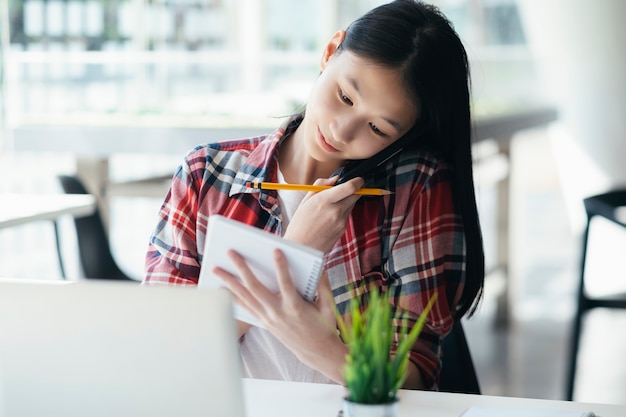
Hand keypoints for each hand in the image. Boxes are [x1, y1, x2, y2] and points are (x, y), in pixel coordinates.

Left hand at [212, 248, 347, 382]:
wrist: (316, 351)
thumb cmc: (324, 326)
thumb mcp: (328, 305)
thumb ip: (322, 283)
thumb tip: (319, 264)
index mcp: (295, 307)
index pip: (286, 283)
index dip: (281, 267)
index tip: (276, 250)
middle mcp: (278, 313)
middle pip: (255, 288)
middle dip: (242, 268)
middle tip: (231, 252)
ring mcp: (268, 319)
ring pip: (244, 297)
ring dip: (229, 282)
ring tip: (217, 268)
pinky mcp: (264, 323)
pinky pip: (244, 308)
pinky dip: (232, 298)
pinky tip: (221, 289)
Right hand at [284, 176, 363, 252]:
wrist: (300, 248)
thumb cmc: (299, 224)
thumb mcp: (305, 200)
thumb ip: (320, 185)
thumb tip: (335, 178)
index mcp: (324, 201)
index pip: (350, 187)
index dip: (358, 181)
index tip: (358, 179)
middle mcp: (335, 211)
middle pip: (356, 195)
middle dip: (354, 190)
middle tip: (346, 189)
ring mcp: (341, 221)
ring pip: (352, 205)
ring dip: (347, 201)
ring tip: (331, 206)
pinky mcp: (343, 229)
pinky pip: (347, 215)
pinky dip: (342, 212)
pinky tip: (329, 217)